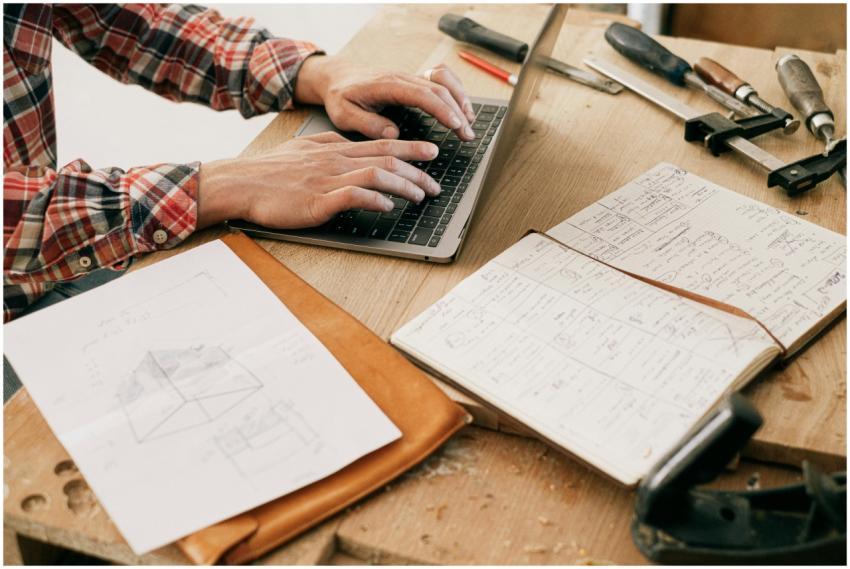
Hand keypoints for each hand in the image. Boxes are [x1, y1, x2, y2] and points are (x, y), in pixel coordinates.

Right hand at [198, 132, 440, 228]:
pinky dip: (374, 200)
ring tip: (420, 196)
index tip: (432, 153)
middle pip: (386, 160)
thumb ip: (328, 145)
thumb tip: (348, 144)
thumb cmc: (270, 170)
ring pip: (375, 176)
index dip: (410, 148)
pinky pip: (352, 196)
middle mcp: (335, 161)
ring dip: (402, 185)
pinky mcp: (317, 201)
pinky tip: (387, 206)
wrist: (241, 183)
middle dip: (416, 171)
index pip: (381, 145)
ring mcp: (327, 180)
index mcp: (334, 150)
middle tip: (436, 183)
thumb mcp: (303, 147)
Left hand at [295, 56, 476, 140]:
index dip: (442, 109)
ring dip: (461, 100)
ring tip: (470, 123)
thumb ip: (367, 123)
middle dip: (458, 111)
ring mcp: (410, 78)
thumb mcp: (344, 114)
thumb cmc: (340, 96)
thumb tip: (393, 133)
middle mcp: (402, 77)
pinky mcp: (413, 82)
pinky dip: (455, 93)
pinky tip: (461, 109)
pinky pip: (441, 81)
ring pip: (444, 82)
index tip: (456, 125)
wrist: (336, 77)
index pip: (423, 94)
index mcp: (388, 84)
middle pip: (440, 88)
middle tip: (468, 134)